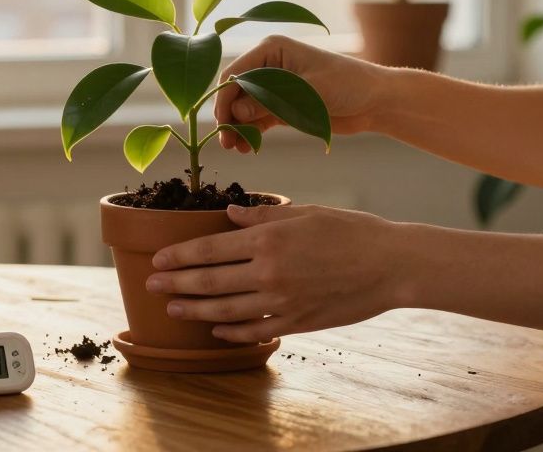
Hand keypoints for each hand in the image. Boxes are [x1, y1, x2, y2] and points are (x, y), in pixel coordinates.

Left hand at [144, 203, 400, 342]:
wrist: (391, 265)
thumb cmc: (351, 230)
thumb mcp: (306, 212)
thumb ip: (264, 214)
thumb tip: (230, 212)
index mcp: (268, 239)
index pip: (211, 249)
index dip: (180, 255)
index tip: (159, 258)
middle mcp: (269, 272)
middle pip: (209, 281)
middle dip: (176, 283)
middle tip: (152, 283)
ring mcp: (281, 301)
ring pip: (225, 310)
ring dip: (194, 309)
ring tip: (173, 307)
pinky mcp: (296, 322)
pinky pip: (254, 331)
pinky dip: (231, 330)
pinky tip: (216, 327)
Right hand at [214, 35, 389, 151]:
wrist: (374, 100)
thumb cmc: (347, 84)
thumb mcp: (309, 92)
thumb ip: (272, 101)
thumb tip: (237, 111)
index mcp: (272, 49)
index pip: (235, 73)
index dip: (224, 98)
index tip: (222, 124)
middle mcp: (268, 64)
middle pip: (235, 91)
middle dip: (229, 116)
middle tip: (226, 143)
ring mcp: (274, 86)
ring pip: (244, 108)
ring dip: (238, 127)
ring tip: (237, 149)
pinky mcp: (282, 105)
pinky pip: (258, 119)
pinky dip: (251, 132)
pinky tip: (248, 148)